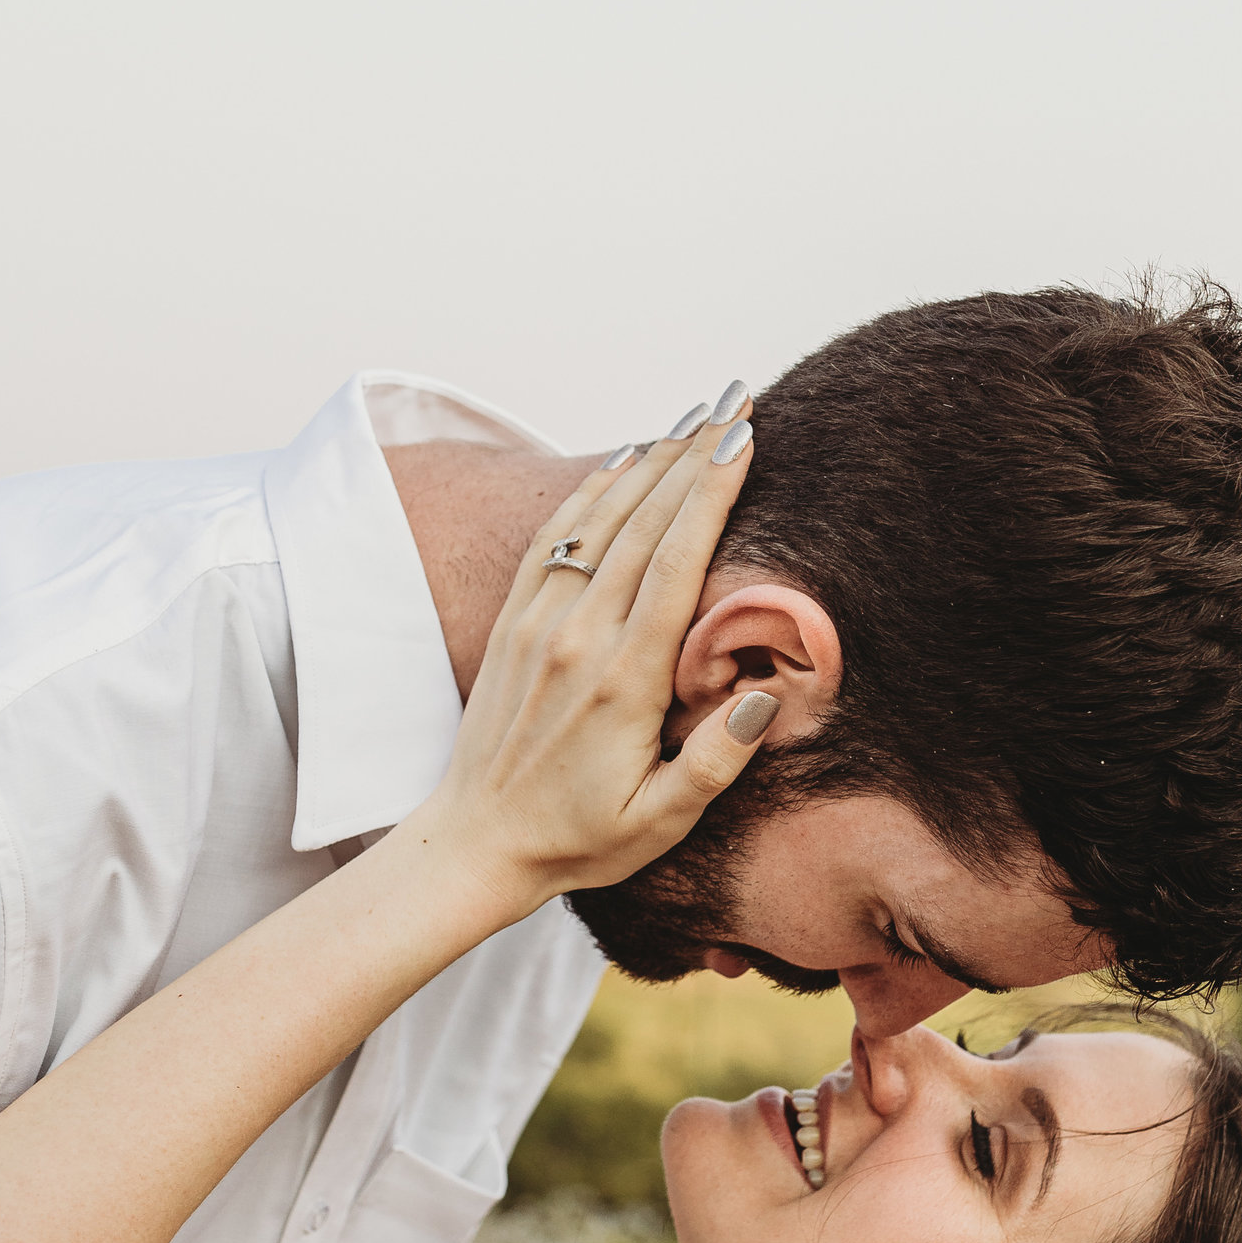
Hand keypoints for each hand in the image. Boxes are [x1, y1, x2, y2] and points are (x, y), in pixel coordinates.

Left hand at [414, 413, 775, 906]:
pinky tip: (625, 459)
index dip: (712, 491)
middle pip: (645, 522)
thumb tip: (765, 691)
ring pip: (601, 520)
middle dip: (694, 454)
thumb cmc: (581, 839)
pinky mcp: (513, 624)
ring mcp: (539, 624)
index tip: (745, 438)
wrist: (476, 843)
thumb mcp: (662, 821)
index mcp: (624, 681)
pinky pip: (555, 538)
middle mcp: (578, 638)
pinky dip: (592, 490)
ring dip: (650, 459)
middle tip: (738, 399)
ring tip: (694, 414)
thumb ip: (718, 759)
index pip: (677, 561)